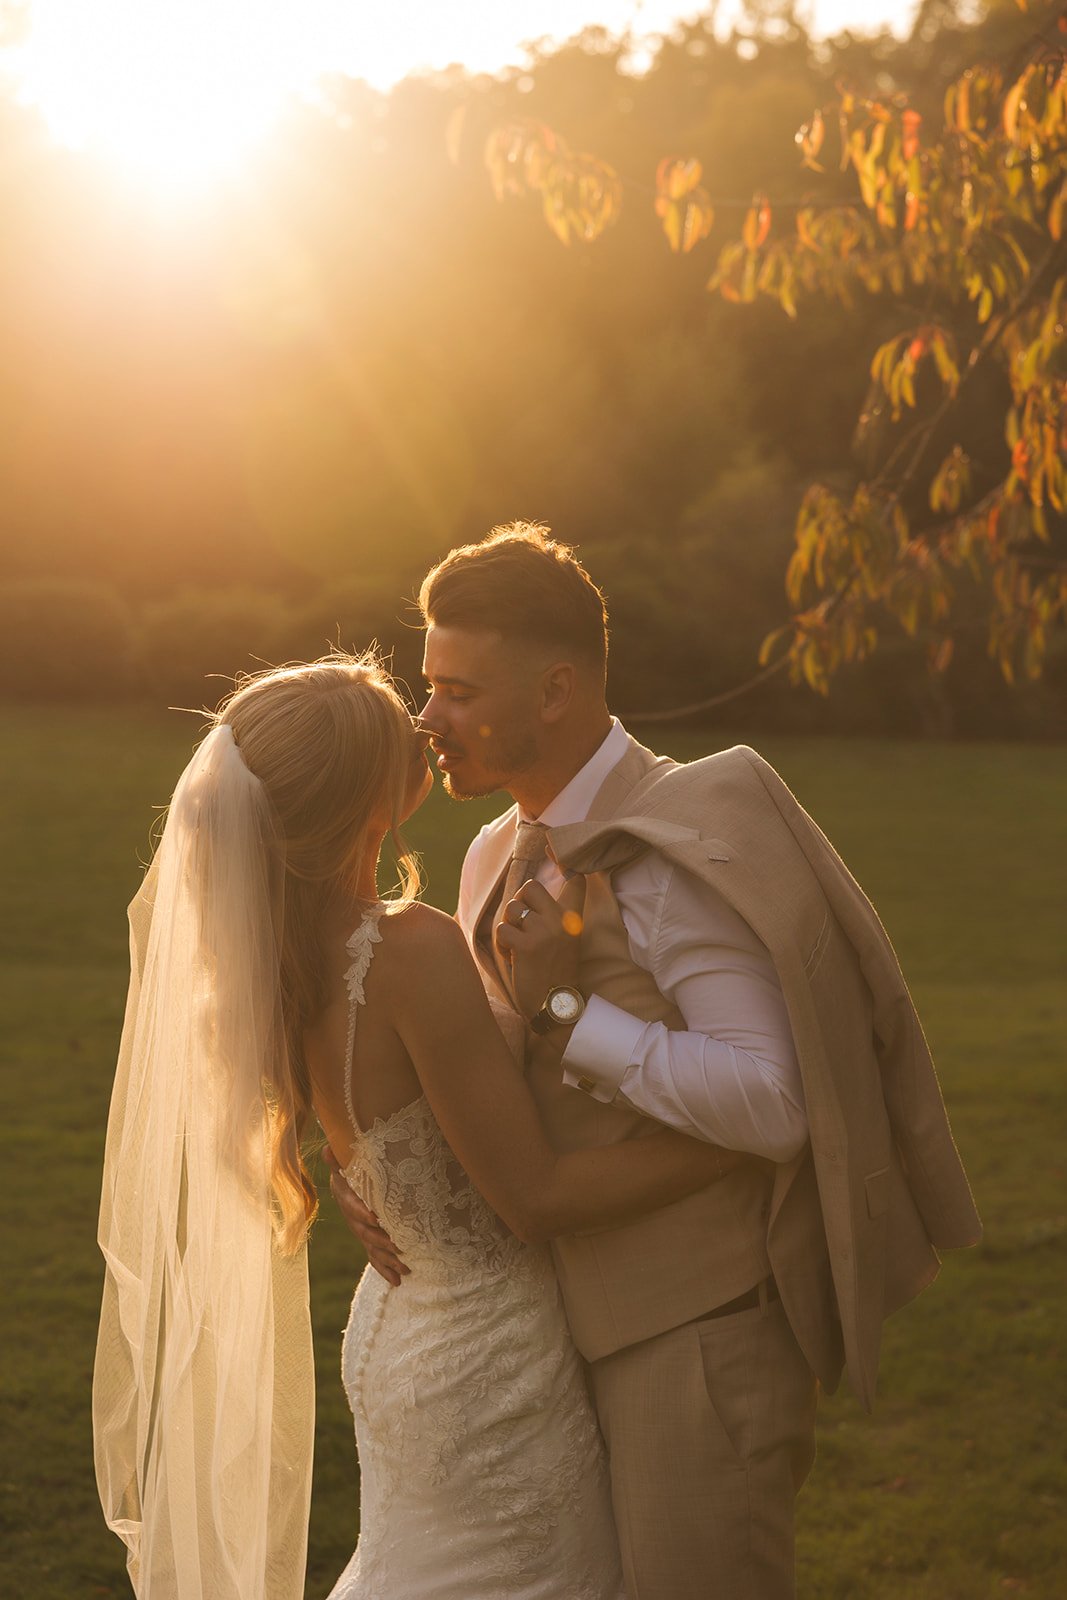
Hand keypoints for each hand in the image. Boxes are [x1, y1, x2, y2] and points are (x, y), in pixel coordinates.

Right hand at [323, 1146, 409, 1286]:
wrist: (346, 1189)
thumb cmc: (348, 1174)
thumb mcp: (342, 1164)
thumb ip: (336, 1159)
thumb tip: (327, 1147)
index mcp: (347, 1200)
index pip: (353, 1207)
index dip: (362, 1212)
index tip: (374, 1217)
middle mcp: (353, 1220)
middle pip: (366, 1233)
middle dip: (382, 1241)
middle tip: (399, 1247)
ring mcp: (361, 1234)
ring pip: (374, 1250)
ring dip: (389, 1261)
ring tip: (405, 1270)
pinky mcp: (369, 1241)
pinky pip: (375, 1258)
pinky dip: (385, 1271)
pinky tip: (397, 1282)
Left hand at [494, 874, 585, 1021]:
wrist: (558, 1006)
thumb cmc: (557, 973)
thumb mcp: (567, 940)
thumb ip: (555, 917)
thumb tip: (529, 891)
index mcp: (574, 918)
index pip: (576, 881)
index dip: (564, 862)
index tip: (550, 848)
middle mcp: (561, 920)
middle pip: (531, 886)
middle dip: (519, 901)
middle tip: (521, 922)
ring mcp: (544, 932)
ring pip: (511, 909)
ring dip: (508, 927)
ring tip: (517, 945)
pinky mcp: (526, 946)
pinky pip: (502, 930)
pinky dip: (502, 944)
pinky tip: (513, 957)